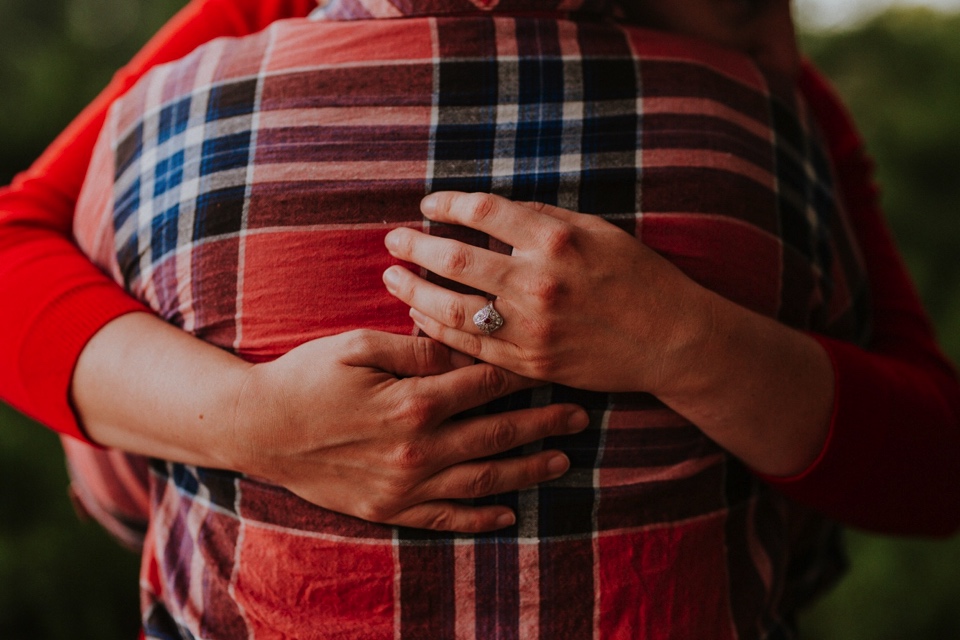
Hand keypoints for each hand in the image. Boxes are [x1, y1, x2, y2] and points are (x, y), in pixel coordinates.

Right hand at [232, 329, 588, 531]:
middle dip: (544, 424)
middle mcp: (418, 449)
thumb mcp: (356, 345)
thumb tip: (462, 345)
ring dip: (527, 470)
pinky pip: (446, 518)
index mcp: (414, 402)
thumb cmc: (306, 376)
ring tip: (563, 461)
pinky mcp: (389, 510)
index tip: (554, 365)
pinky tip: (510, 512)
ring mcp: (405, 486)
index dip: (525, 374)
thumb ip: (416, 348)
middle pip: (498, 434)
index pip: (487, 385)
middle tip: (581, 416)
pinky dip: (481, 517)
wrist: (258, 429)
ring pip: (483, 480)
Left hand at [382, 192, 709, 394]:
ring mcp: (532, 327)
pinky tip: (420, 316)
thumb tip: (490, 213)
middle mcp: (538, 282)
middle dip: (414, 247)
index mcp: (556, 240)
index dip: (446, 205)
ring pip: (452, 308)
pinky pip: (471, 346)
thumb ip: (543, 219)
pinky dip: (439, 330)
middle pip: (454, 259)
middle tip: (391, 240)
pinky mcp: (531, 362)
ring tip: (392, 279)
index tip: (428, 205)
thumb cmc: (639, 277)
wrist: (671, 340)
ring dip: (413, 291)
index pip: (482, 212)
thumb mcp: (598, 231)